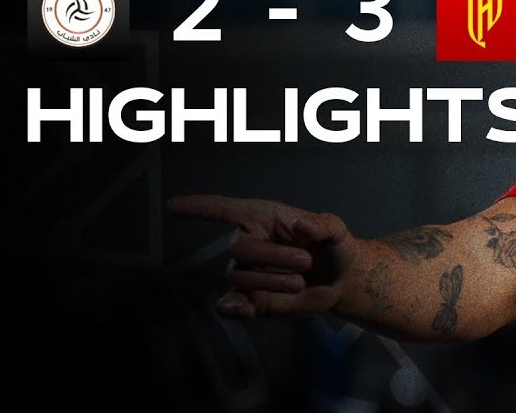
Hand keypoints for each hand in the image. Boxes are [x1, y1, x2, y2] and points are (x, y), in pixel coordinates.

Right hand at [168, 195, 357, 317]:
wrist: (342, 280)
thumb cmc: (335, 246)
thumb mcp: (335, 230)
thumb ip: (321, 225)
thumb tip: (300, 226)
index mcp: (263, 218)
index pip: (223, 209)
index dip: (198, 207)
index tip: (172, 205)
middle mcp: (250, 243)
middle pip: (236, 248)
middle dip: (273, 257)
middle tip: (305, 262)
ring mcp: (249, 272)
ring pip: (239, 276)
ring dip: (272, 280)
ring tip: (300, 279)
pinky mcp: (252, 298)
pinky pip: (231, 304)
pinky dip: (234, 308)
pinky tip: (245, 308)